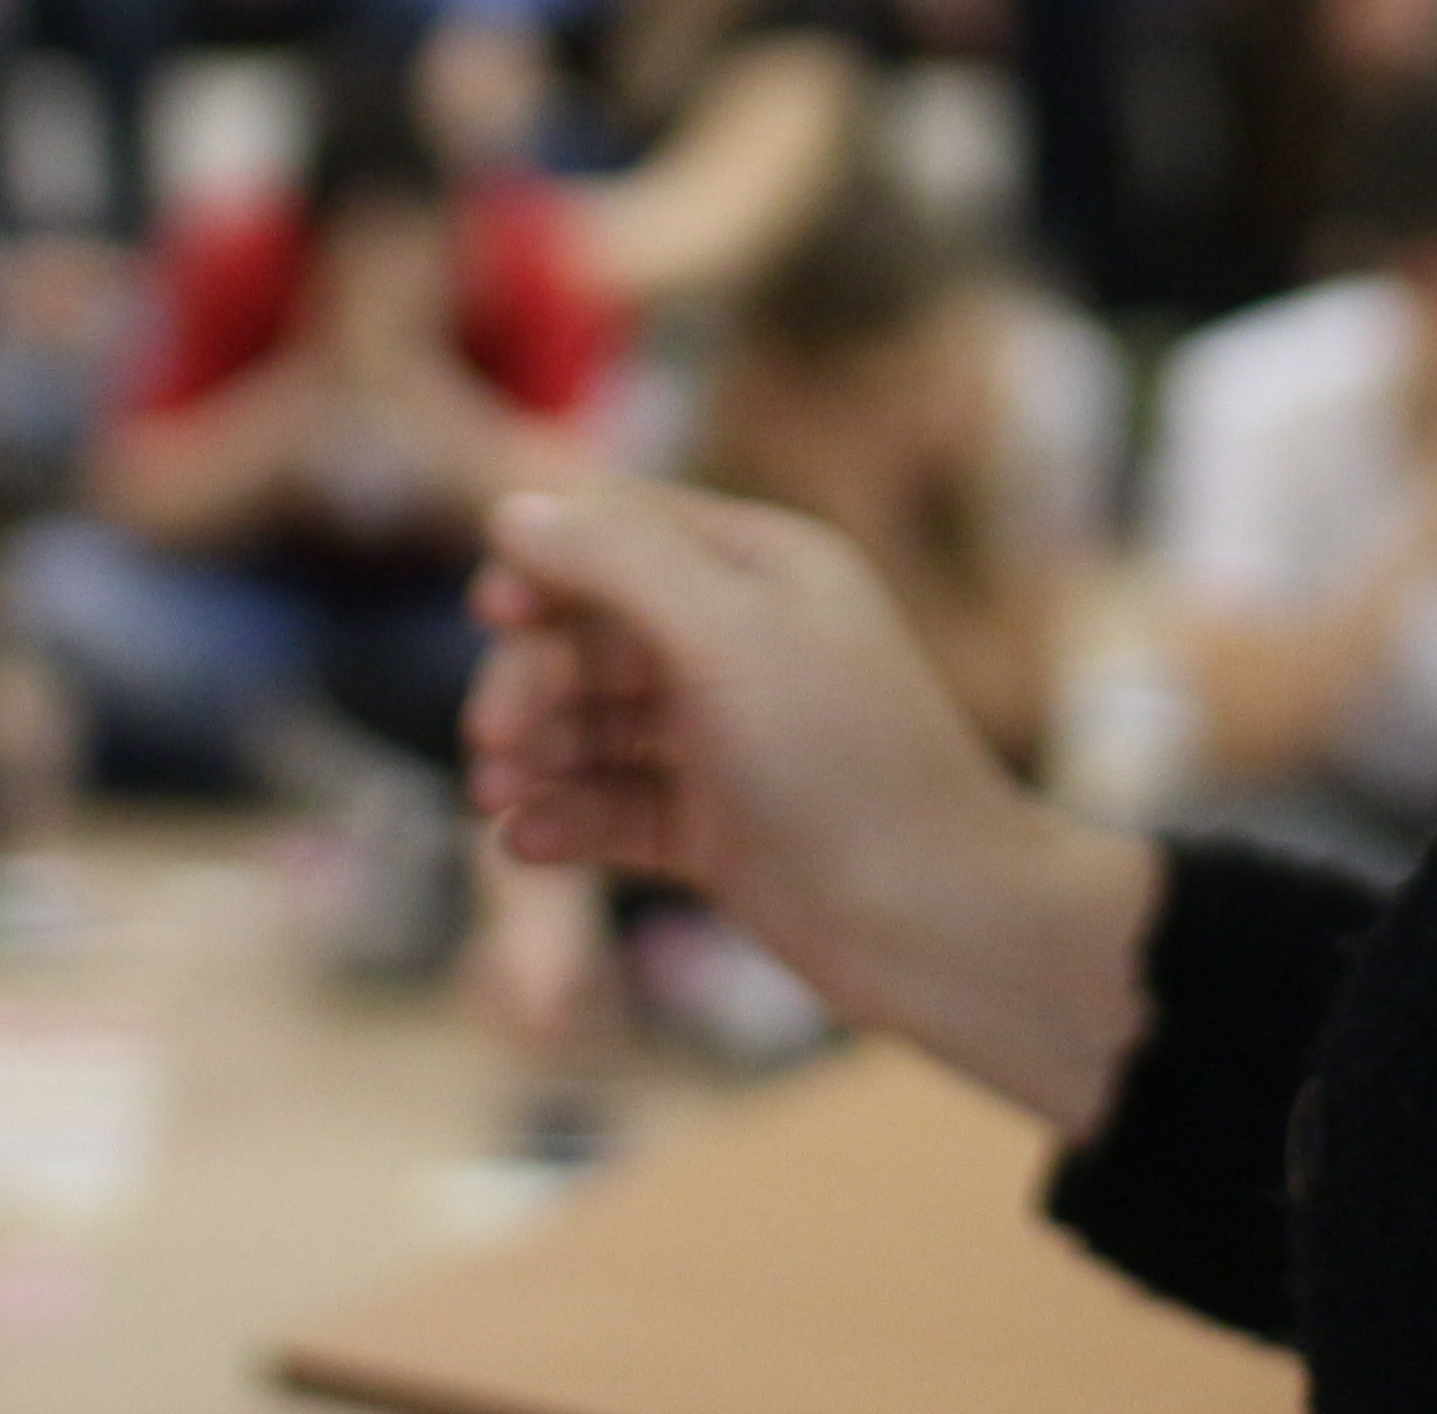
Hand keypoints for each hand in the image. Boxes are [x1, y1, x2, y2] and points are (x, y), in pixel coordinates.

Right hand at [469, 485, 1148, 1131]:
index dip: (548, 563)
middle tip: (493, 737)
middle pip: (592, 631)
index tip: (494, 612)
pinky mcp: (716, 830)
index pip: (624, 530)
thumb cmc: (846, 765)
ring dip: (537, 749)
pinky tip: (526, 843)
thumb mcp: (731, 634)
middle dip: (533, 676)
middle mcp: (742, 643)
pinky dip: (566, 817)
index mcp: (762, 569)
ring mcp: (727, 741)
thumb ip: (619, 561)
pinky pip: (614, 806)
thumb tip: (512, 509)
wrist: (944, 928)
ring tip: (496, 793)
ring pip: (596, 722)